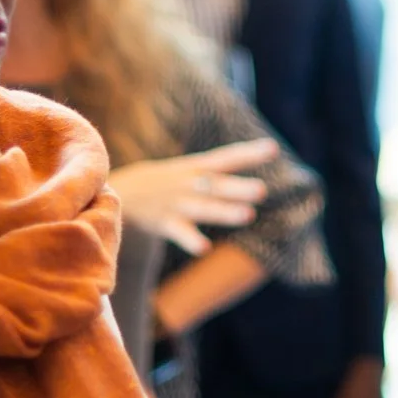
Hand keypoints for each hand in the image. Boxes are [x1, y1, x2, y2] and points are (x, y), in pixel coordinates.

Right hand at [107, 140, 278, 256]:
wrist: (124, 191)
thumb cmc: (171, 181)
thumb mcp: (193, 168)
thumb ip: (222, 171)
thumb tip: (263, 160)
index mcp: (199, 167)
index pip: (228, 157)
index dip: (250, 153)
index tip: (274, 149)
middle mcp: (191, 183)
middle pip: (218, 185)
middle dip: (239, 188)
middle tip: (262, 190)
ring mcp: (178, 203)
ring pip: (204, 208)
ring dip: (225, 212)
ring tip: (248, 215)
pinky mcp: (164, 222)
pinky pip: (179, 232)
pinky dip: (191, 239)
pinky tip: (204, 248)